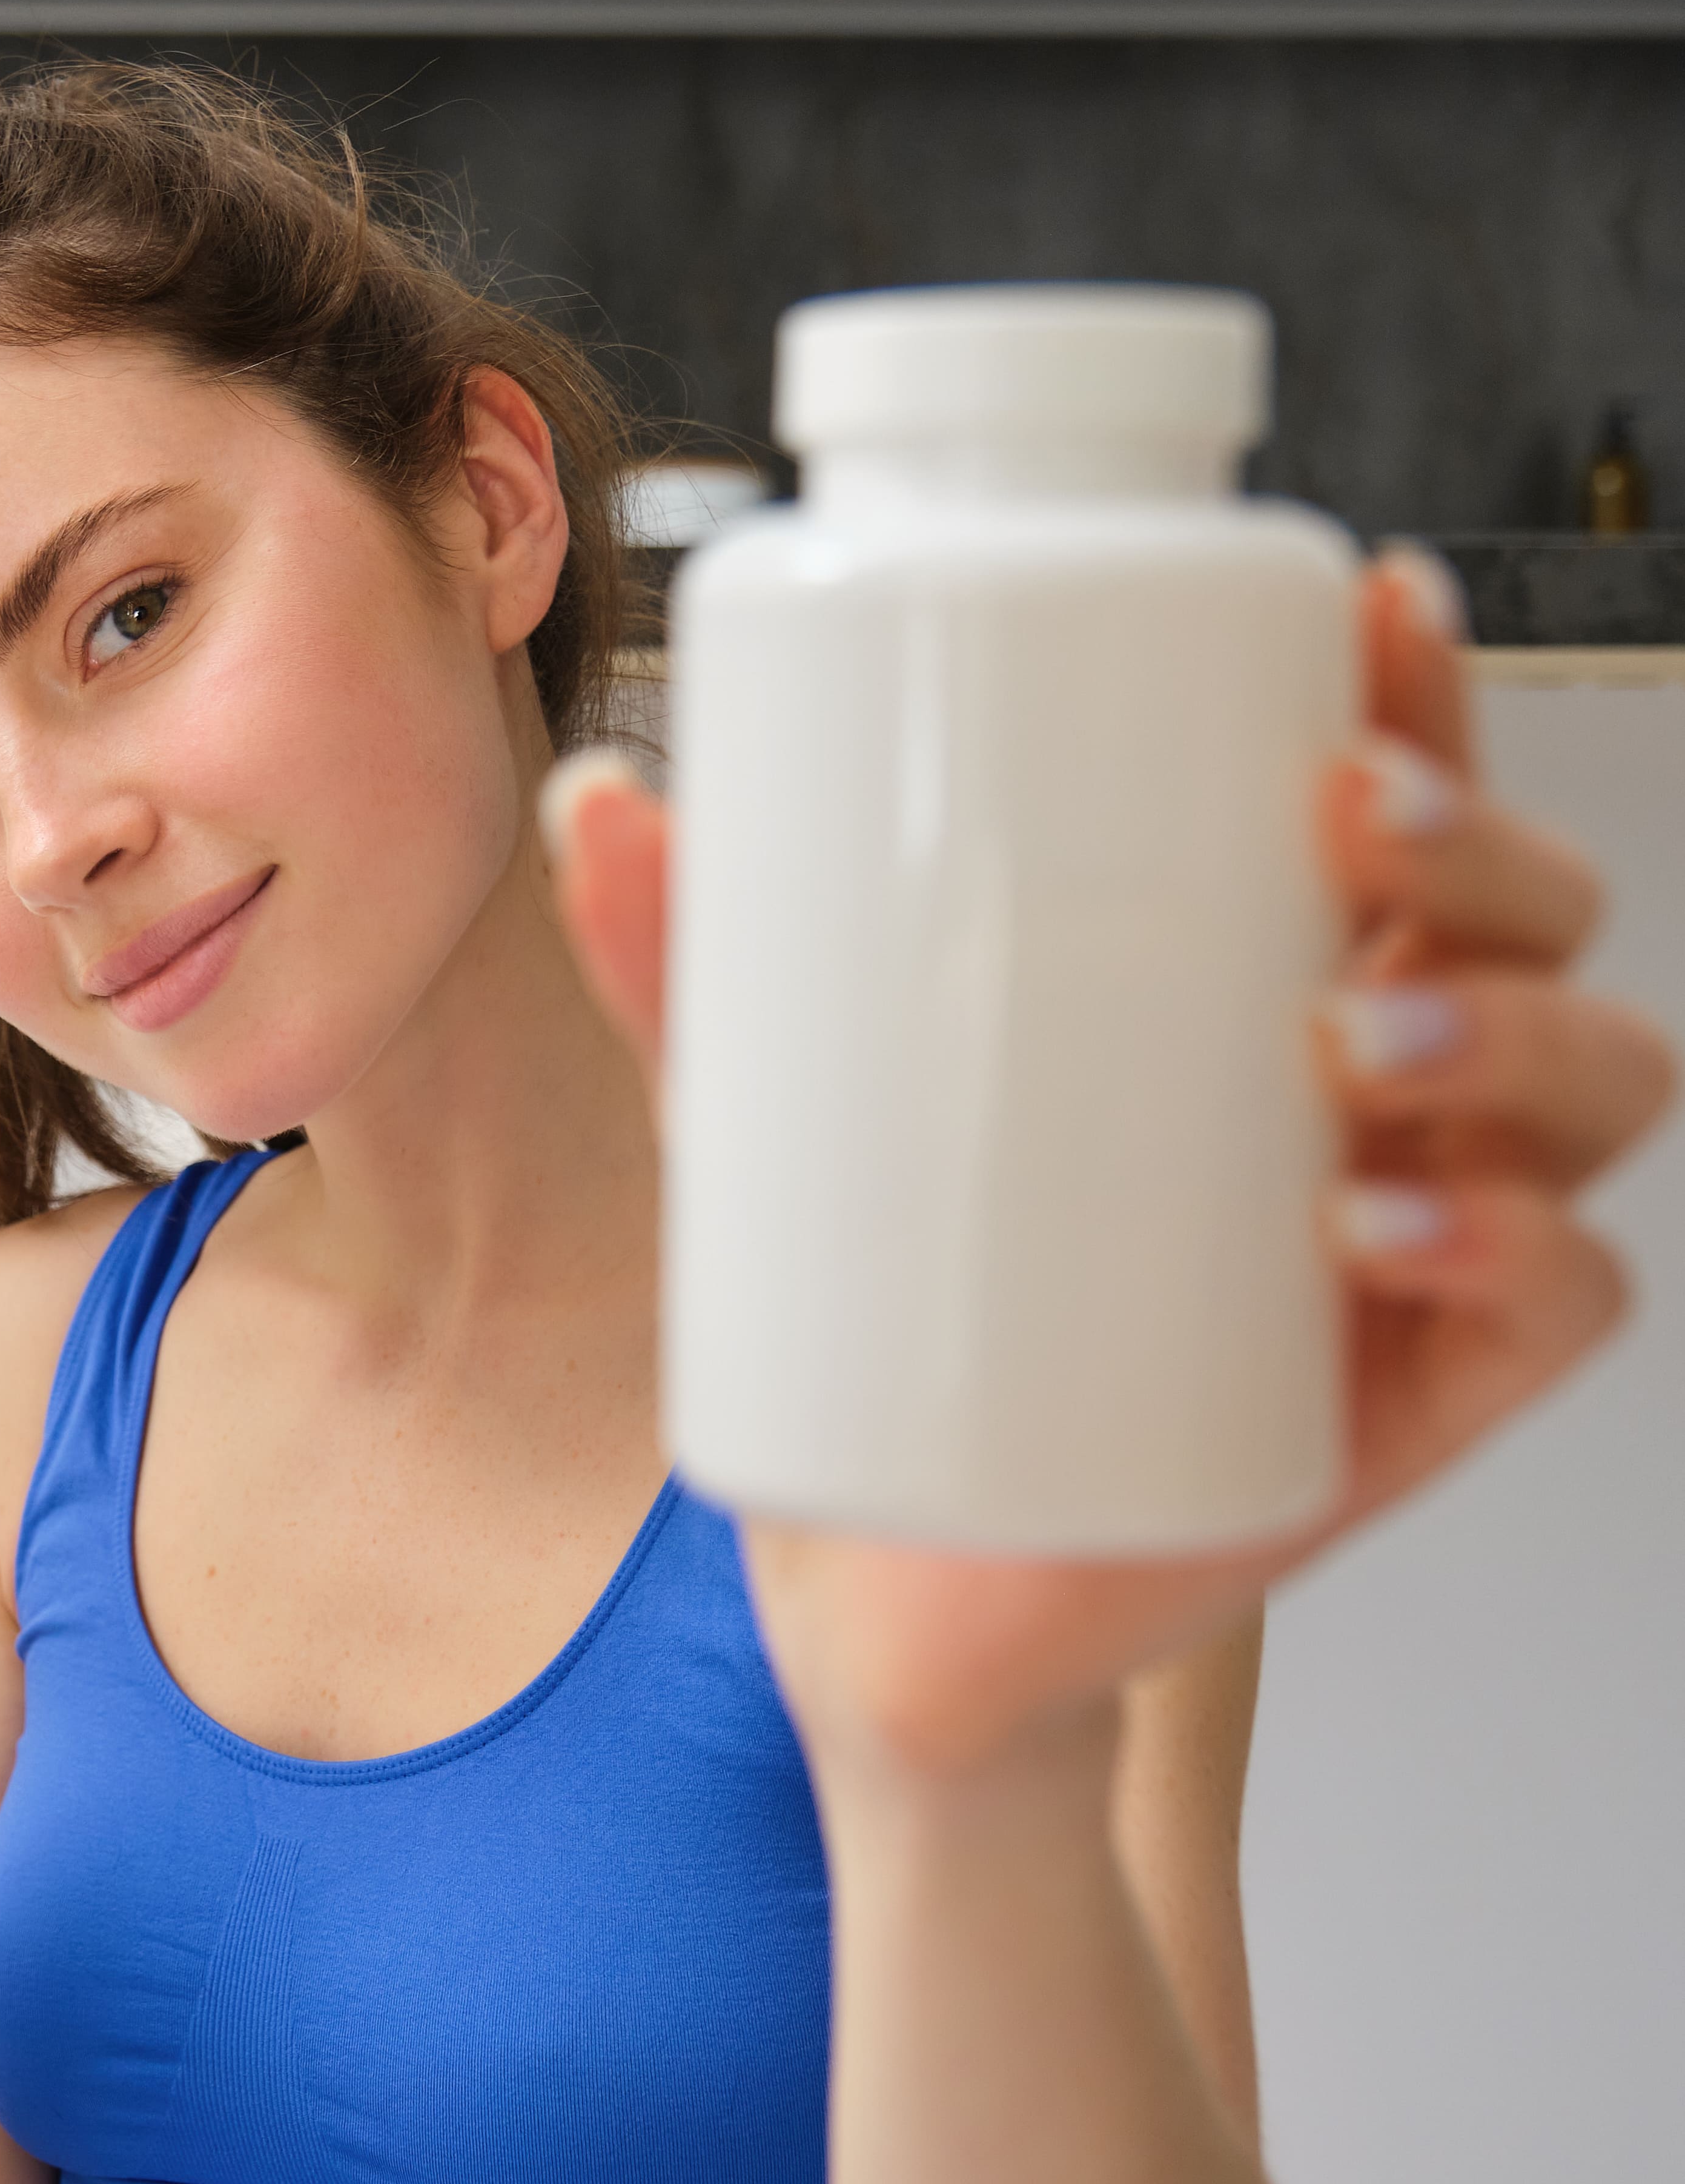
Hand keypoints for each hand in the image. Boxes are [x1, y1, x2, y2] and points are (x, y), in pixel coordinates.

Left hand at [548, 546, 1676, 1777]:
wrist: (876, 1585)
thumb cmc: (875, 1307)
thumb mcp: (777, 1122)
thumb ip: (692, 977)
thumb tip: (597, 803)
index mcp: (1262, 982)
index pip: (1399, 803)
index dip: (1423, 694)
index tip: (1374, 598)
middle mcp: (1376, 1091)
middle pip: (1529, 915)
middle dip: (1478, 842)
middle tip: (1346, 816)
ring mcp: (1413, 1242)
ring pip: (1590, 1084)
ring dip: (1508, 1034)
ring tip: (1351, 1044)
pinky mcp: (1413, 1399)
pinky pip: (1560, 1301)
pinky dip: (1510, 1249)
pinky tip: (1379, 1230)